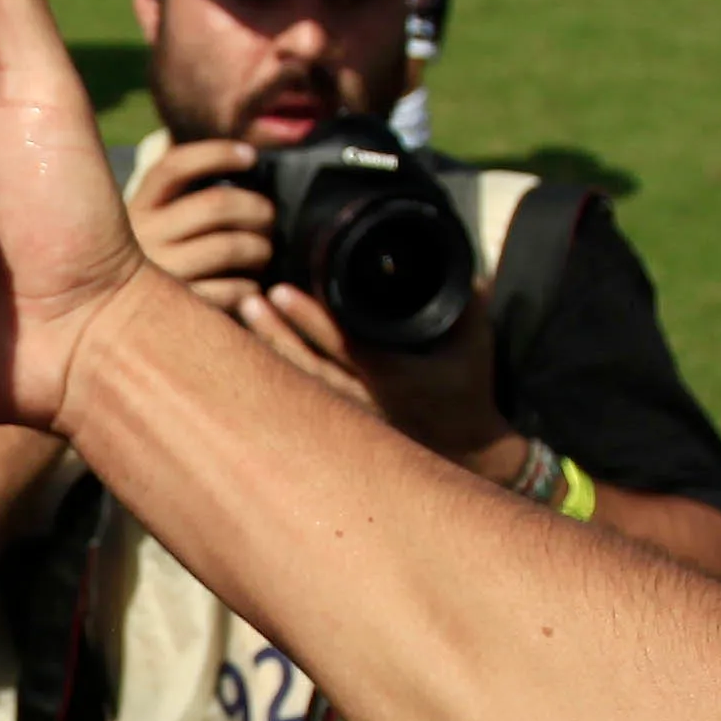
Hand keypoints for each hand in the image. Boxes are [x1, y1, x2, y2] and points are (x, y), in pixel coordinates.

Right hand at [126, 134, 277, 307]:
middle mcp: (143, 236)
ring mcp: (160, 273)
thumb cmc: (157, 262)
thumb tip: (231, 157)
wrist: (117, 321)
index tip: (250, 156)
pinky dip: (251, 286)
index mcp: (137, 208)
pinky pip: (232, 289)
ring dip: (260, 248)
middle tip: (268, 217)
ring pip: (229, 247)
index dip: (216, 154)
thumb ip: (179, 195)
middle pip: (215, 205)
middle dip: (255, 208)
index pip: (173, 166)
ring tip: (263, 253)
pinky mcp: (179, 307)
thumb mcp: (152, 225)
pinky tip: (250, 286)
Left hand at [235, 281, 517, 470]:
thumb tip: (470, 271)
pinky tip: (247, 351)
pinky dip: (272, 378)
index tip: (280, 290)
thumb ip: (468, 306)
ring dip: (269, 349)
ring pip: (297, 388)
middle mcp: (364, 404)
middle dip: (275, 334)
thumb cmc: (467, 390)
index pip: (343, 347)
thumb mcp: (475, 346)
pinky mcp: (338, 429)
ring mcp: (348, 421)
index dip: (311, 319)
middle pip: (307, 368)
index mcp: (393, 382)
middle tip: (249, 299)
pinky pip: (295, 403)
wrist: (469, 449)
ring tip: (245, 311)